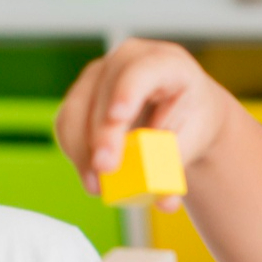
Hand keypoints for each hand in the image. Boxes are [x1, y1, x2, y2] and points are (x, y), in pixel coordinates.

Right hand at [55, 39, 235, 209]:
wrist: (183, 112)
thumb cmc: (192, 121)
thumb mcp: (194, 140)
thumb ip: (177, 166)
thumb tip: (166, 201)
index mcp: (167, 62)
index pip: (142, 70)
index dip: (127, 91)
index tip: (118, 117)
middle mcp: (128, 59)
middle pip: (105, 92)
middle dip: (102, 135)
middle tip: (105, 170)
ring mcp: (101, 73)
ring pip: (78, 107)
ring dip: (81, 149)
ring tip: (96, 185)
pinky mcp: (82, 94)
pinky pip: (67, 121)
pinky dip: (74, 151)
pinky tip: (89, 174)